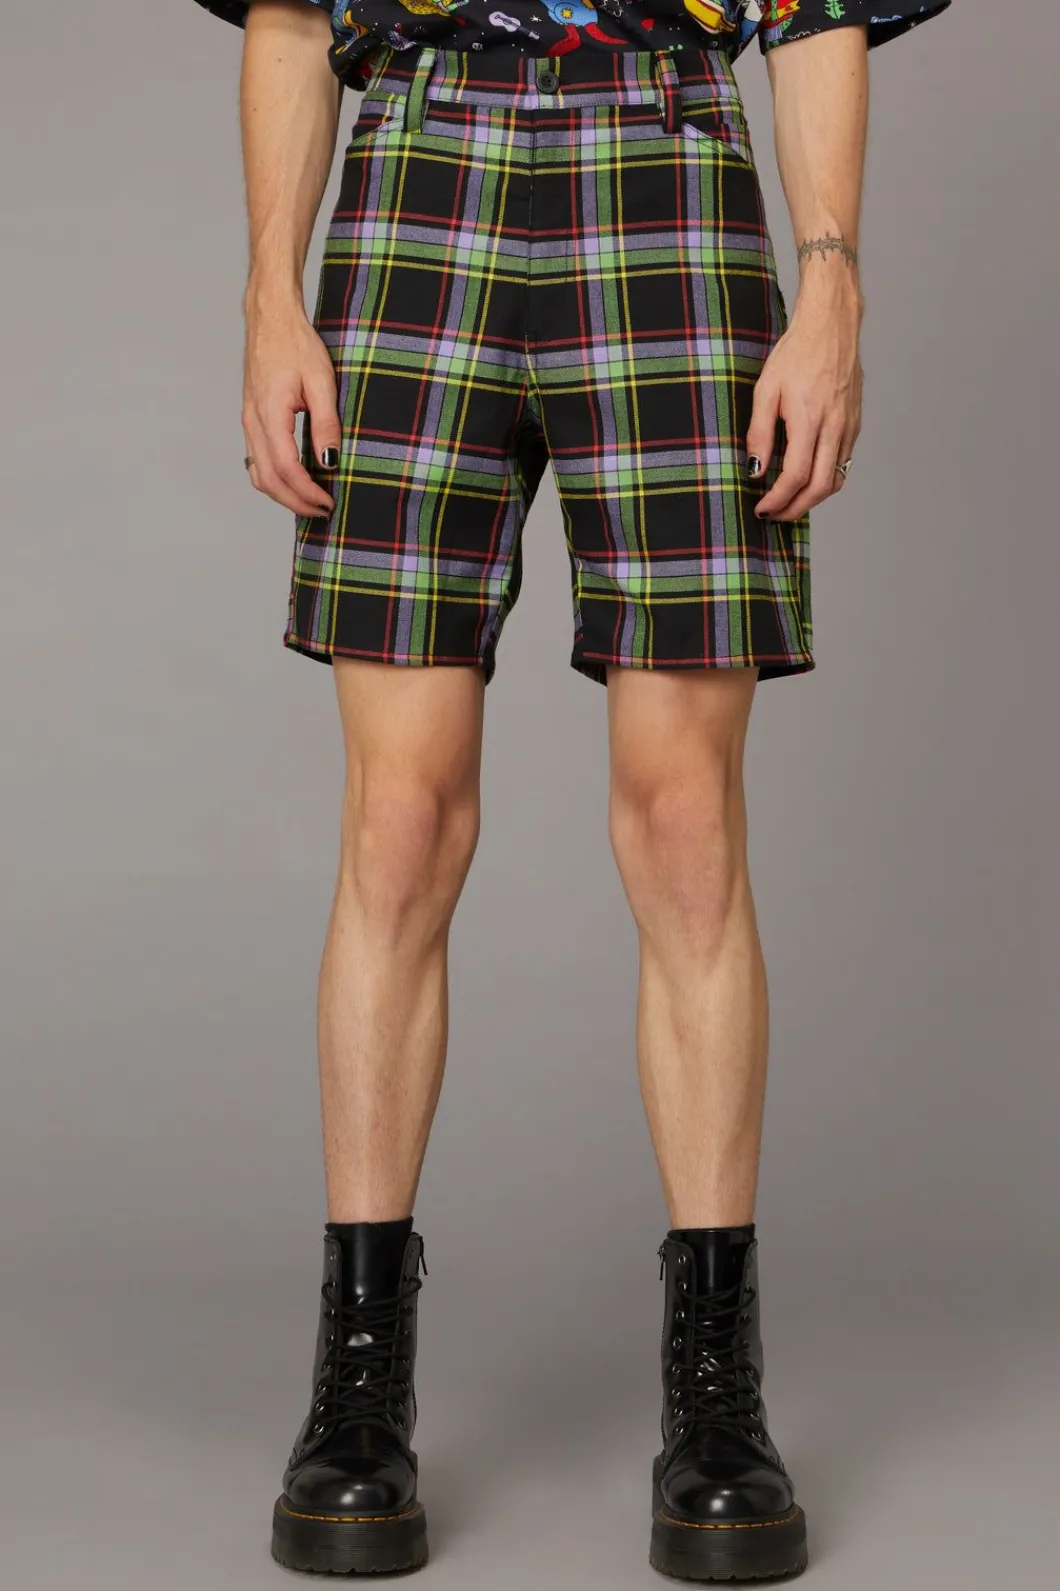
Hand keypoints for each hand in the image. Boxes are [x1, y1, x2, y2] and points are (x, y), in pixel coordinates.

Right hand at [242, 298, 339, 517]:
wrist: (270, 318)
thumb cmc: (297, 344)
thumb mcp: (322, 381)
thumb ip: (326, 423)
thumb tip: (330, 461)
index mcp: (269, 414)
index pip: (286, 469)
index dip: (308, 492)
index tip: (329, 503)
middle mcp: (253, 422)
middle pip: (269, 480)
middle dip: (296, 502)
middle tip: (324, 511)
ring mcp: (248, 422)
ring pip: (259, 475)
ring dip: (283, 495)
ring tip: (311, 502)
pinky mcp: (250, 420)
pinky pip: (257, 461)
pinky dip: (274, 479)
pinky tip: (295, 481)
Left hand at [747, 283, 862, 522]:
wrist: (832, 327)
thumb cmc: (796, 354)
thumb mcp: (766, 390)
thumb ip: (759, 432)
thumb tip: (756, 468)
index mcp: (809, 420)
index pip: (795, 476)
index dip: (778, 500)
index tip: (762, 509)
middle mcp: (834, 428)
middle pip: (819, 487)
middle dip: (795, 509)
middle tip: (774, 516)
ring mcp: (848, 428)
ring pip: (835, 480)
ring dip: (812, 500)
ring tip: (789, 503)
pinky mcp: (854, 425)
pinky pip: (842, 464)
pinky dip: (825, 481)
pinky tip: (807, 480)